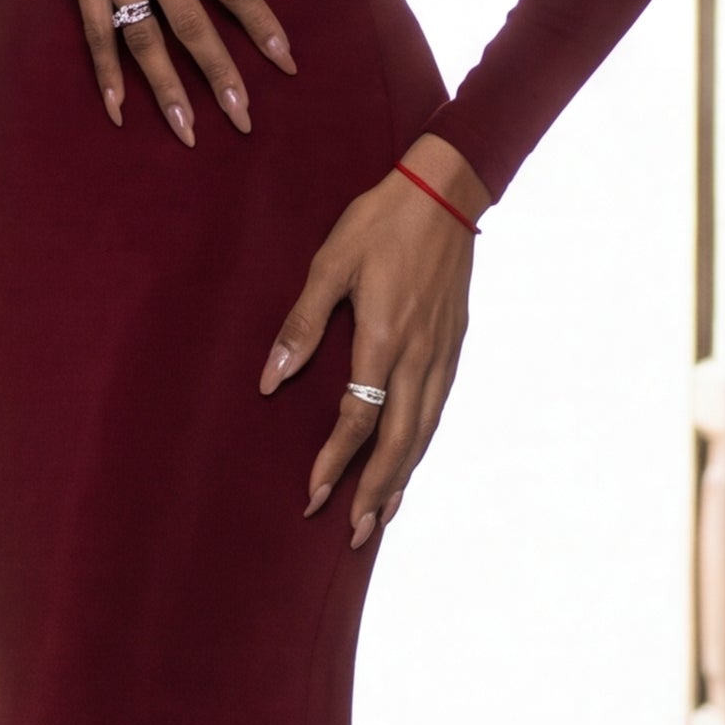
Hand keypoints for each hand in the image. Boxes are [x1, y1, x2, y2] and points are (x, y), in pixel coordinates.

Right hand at [4, 0, 296, 143]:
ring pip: (144, 41)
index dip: (261, 25)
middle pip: (192, 26)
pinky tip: (118, 109)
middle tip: (243, 118)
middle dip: (220, 76)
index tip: (284, 60)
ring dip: (166, 88)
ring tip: (187, 131)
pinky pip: (95, 33)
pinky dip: (105, 72)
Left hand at [261, 131, 489, 541]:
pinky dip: (422, 444)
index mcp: (383, 337)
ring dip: (402, 477)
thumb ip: (302, 323)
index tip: (313, 493)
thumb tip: (272, 378)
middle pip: (399, 441)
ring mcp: (441, 353)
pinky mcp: (453, 345)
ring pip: (424, 431)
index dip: (335, 461)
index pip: (359, 418)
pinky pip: (438, 409)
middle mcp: (417, 355)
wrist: (445, 191)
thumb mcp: (330, 262)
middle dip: (375, 490)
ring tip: (383, 515)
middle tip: (355, 532)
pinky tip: (410, 460)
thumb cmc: (380, 222)